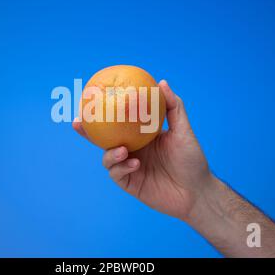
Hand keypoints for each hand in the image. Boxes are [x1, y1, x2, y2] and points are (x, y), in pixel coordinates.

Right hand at [73, 80, 211, 219]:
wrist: (196, 191)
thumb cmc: (191, 159)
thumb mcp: (183, 130)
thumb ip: (173, 107)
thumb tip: (161, 82)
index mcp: (140, 136)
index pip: (118, 123)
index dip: (103, 114)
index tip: (91, 100)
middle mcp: (132, 150)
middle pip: (104, 140)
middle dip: (88, 132)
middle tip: (78, 122)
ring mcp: (129, 167)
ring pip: (107, 158)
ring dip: (111, 153)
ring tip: (122, 149)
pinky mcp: (130, 183)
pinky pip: (117, 174)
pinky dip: (122, 167)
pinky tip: (135, 163)